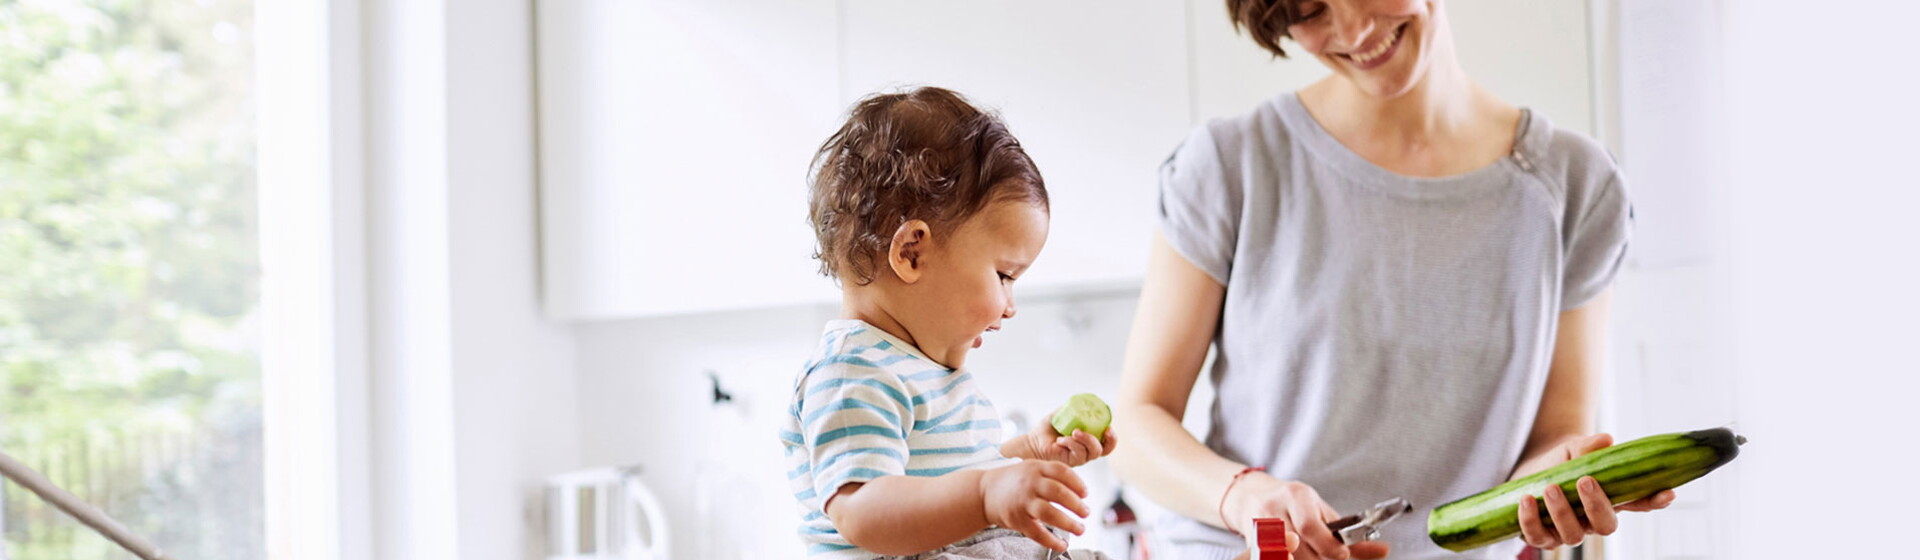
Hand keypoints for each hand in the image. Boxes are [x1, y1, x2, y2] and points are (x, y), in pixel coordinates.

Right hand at [979, 460, 1089, 551]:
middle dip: (1076, 504)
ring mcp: (1022, 502)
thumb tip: (1080, 492)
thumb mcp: (1030, 468)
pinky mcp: (1016, 519)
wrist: (983, 492)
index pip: (1061, 471)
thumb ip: (1051, 475)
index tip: (1085, 494)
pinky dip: (1052, 541)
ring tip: (1080, 529)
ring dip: (1068, 523)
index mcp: (1035, 468)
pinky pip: (1037, 533)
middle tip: (1086, 513)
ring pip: (1049, 513)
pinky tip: (1062, 545)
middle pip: (1058, 492)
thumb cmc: (1014, 481)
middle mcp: (1029, 483)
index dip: (1077, 483)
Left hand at [1014, 412, 1117, 466]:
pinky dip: (1071, 443)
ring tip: (1074, 431)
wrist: (1033, 441)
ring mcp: (1079, 458)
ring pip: (1093, 452)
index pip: (1108, 443)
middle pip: (1104, 449)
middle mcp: (1086, 451)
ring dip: (1086, 439)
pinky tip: (1060, 439)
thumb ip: (1074, 408)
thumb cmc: (1048, 429)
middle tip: (1103, 430)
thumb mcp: (1063, 414)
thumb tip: (1085, 400)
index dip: (1112, 437)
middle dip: (1107, 439)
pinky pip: (1078, 454)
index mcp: (1089, 440)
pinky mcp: (1070, 462)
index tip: (1109, 427)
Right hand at [1223, 473, 1389, 559]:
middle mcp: (1274, 508)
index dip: (1327, 546)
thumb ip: (1350, 535)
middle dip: (1319, 557)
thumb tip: (1384, 550)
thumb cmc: (1294, 504)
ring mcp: (1258, 524)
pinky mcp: (1250, 539)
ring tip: (1312, 552)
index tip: (1341, 554)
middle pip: (1299, 547)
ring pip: (1286, 555)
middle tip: (1329, 554)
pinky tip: (1295, 555)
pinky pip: (1272, 557)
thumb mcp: (1322, 512)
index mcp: (1297, 496)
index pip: (1310, 526)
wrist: (1251, 495)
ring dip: (1304, 559)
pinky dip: (1288, 558)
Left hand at [1514, 433, 1676, 547]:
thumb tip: (1605, 441)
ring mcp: (1568, 530)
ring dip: (1562, 512)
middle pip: (1606, 526)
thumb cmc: (1561, 462)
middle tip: (1585, 480)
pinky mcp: (1542, 535)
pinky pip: (1538, 537)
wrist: (1529, 470)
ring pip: (1572, 536)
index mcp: (1610, 499)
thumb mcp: (1573, 449)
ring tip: (1551, 487)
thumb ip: (1587, 447)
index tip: (1668, 492)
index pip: (1638, 503)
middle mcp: (1592, 520)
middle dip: (1597, 506)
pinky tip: (1527, 499)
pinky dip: (1531, 520)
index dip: (1654, 501)